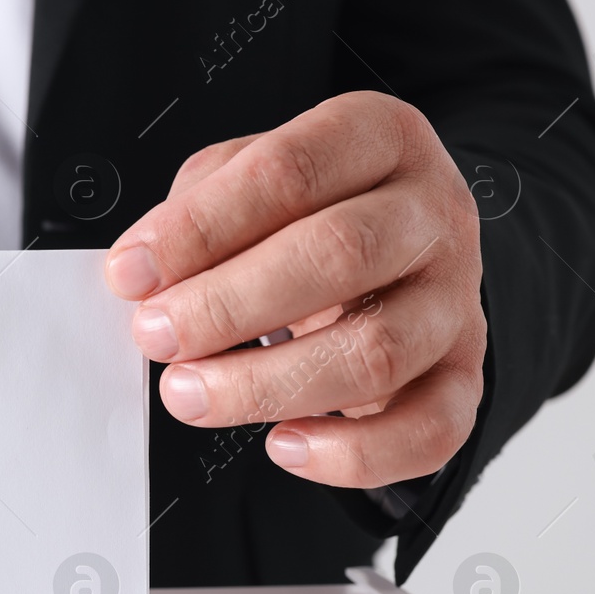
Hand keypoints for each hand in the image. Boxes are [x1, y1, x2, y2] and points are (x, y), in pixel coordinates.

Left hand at [104, 91, 485, 487]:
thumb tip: (143, 271)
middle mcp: (432, 214)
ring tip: (189, 393)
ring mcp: (456, 299)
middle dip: (226, 305)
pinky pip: (429, 429)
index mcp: (379, 139)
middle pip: (339, 255)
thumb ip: (197, 209)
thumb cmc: (310, 211)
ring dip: (265, 383)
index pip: (290, 171)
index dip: (200, 228)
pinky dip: (353, 455)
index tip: (131, 273)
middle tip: (155, 334)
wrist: (404, 248)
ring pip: (377, 350)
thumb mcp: (249, 175)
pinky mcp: (464, 376)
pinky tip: (283, 446)